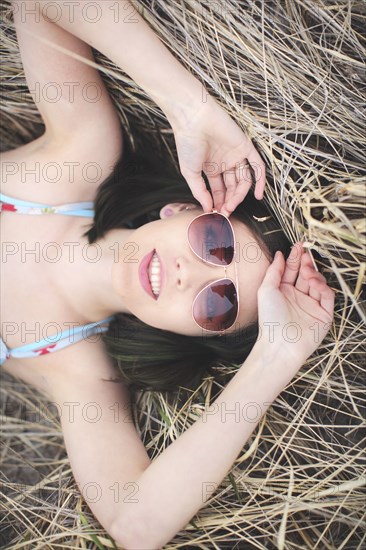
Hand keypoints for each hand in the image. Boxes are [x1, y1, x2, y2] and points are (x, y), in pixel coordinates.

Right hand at [171, 95, 265, 215]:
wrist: (193, 120)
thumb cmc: (187, 143)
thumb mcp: (190, 172)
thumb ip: (199, 191)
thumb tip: (208, 208)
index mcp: (211, 168)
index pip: (220, 190)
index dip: (219, 203)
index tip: (216, 214)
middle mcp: (225, 163)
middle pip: (232, 187)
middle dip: (229, 201)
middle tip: (224, 212)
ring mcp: (236, 155)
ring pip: (243, 180)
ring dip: (239, 195)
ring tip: (231, 206)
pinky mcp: (245, 147)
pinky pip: (257, 165)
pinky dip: (260, 180)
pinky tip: (258, 195)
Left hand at [256, 243, 334, 367]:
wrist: (281, 344)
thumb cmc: (270, 318)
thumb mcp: (266, 290)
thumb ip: (274, 271)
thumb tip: (280, 254)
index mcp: (284, 291)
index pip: (292, 270)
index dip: (295, 258)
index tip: (298, 246)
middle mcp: (298, 297)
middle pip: (306, 274)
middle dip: (306, 264)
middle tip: (305, 255)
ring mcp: (311, 305)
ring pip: (318, 283)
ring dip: (314, 274)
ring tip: (307, 272)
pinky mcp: (324, 314)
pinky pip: (327, 297)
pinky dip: (323, 288)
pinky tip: (314, 283)